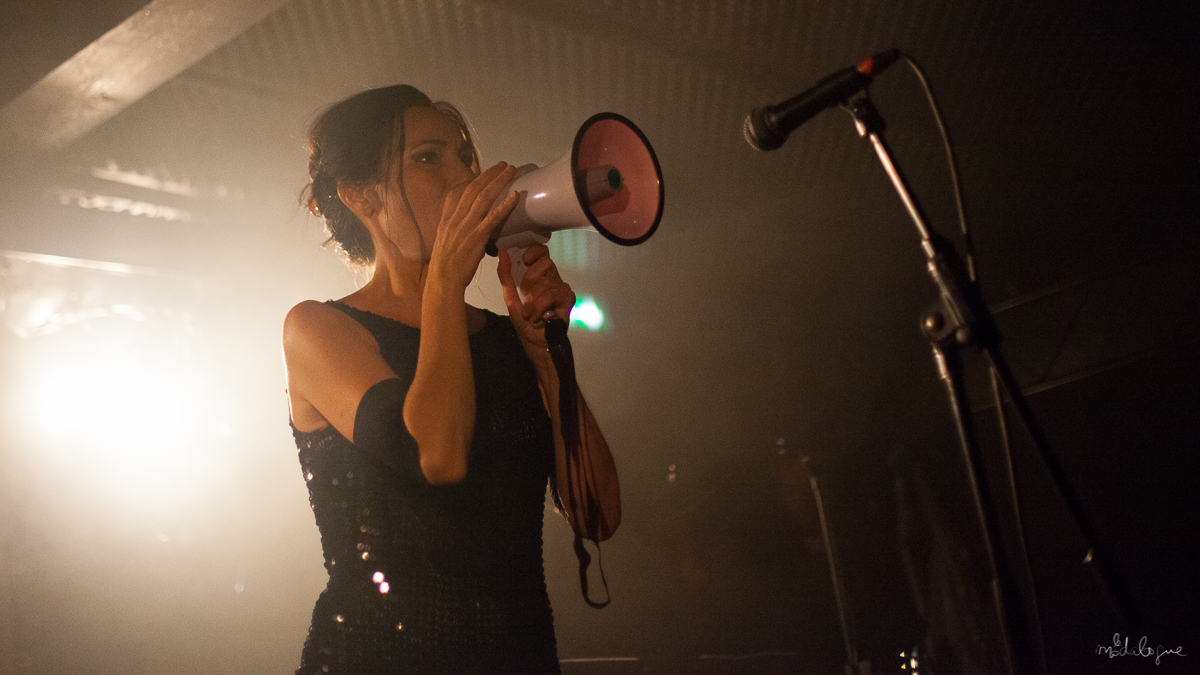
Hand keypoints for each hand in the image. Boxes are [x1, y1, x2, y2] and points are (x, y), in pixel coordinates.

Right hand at [427, 162, 517, 290]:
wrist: (443, 280)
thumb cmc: (446, 267)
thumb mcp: (444, 243)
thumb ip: (454, 232)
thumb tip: (466, 230)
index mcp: (446, 220)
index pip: (456, 193)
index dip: (469, 180)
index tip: (479, 172)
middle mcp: (455, 218)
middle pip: (473, 188)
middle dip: (489, 174)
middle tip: (503, 165)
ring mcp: (466, 226)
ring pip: (484, 197)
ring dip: (499, 181)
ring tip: (511, 171)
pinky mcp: (477, 236)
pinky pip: (493, 217)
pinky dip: (504, 205)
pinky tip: (514, 196)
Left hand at [498, 244, 575, 349]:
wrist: (536, 342)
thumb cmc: (526, 321)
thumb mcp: (510, 296)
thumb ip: (505, 275)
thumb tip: (502, 253)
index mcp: (540, 276)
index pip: (541, 252)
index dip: (534, 251)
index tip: (524, 259)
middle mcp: (552, 279)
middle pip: (545, 262)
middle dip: (530, 279)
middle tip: (526, 294)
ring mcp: (561, 288)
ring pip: (546, 281)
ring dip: (533, 300)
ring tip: (531, 312)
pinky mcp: (568, 298)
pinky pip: (552, 294)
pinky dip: (540, 307)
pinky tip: (540, 316)